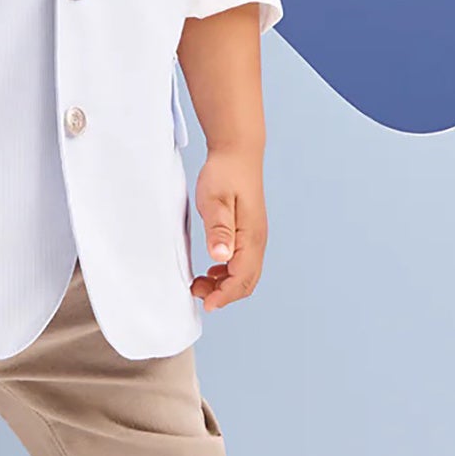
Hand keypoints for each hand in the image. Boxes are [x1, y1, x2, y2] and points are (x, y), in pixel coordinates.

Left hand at [189, 141, 266, 312]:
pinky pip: (242, 263)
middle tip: (197, 292)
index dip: (224, 296)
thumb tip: (220, 257)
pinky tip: (211, 270)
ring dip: (224, 285)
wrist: (237, 152)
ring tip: (199, 282)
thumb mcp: (215, 200)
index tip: (205, 303)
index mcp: (251, 237)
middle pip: (246, 282)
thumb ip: (219, 229)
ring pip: (245, 275)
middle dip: (224, 294)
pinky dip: (227, 274)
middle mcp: (257, 241)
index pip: (242, 279)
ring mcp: (255, 237)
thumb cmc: (225, 174)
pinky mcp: (248, 233)